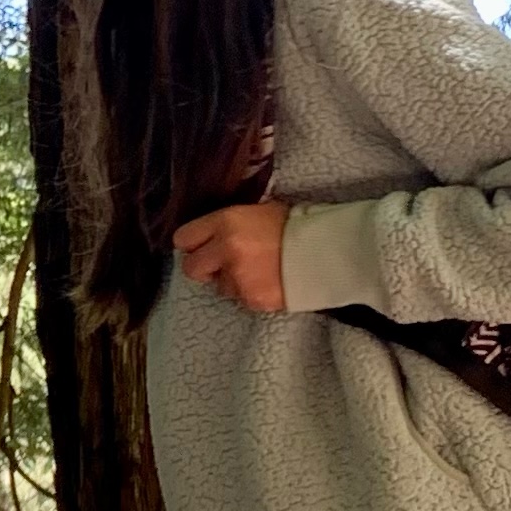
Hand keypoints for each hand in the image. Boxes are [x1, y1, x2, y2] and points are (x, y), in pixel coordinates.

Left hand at [173, 199, 291, 311]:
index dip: (191, 243)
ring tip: (257, 270)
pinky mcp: (252, 299)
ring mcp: (238, 278)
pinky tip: (268, 280)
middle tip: (221, 264)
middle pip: (191, 268)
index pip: (183, 238)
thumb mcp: (258, 210)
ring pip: (219, 287)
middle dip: (203, 267)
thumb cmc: (295, 225)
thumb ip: (230, 223)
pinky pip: (241, 298)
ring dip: (231, 281)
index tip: (200, 246)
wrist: (327, 252)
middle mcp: (226, 250)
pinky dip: (250, 293)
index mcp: (225, 222)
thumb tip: (211, 234)